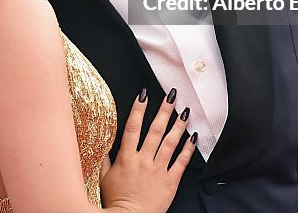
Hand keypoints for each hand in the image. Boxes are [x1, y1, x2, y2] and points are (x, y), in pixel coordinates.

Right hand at [100, 88, 195, 212]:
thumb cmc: (117, 202)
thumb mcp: (104, 178)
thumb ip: (106, 159)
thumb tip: (104, 143)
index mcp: (126, 158)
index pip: (132, 128)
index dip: (138, 110)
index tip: (143, 96)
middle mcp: (143, 161)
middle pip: (155, 130)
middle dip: (164, 111)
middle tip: (171, 96)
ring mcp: (158, 171)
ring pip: (170, 143)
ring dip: (178, 125)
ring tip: (184, 112)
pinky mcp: (170, 182)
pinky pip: (181, 162)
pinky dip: (188, 149)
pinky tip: (192, 137)